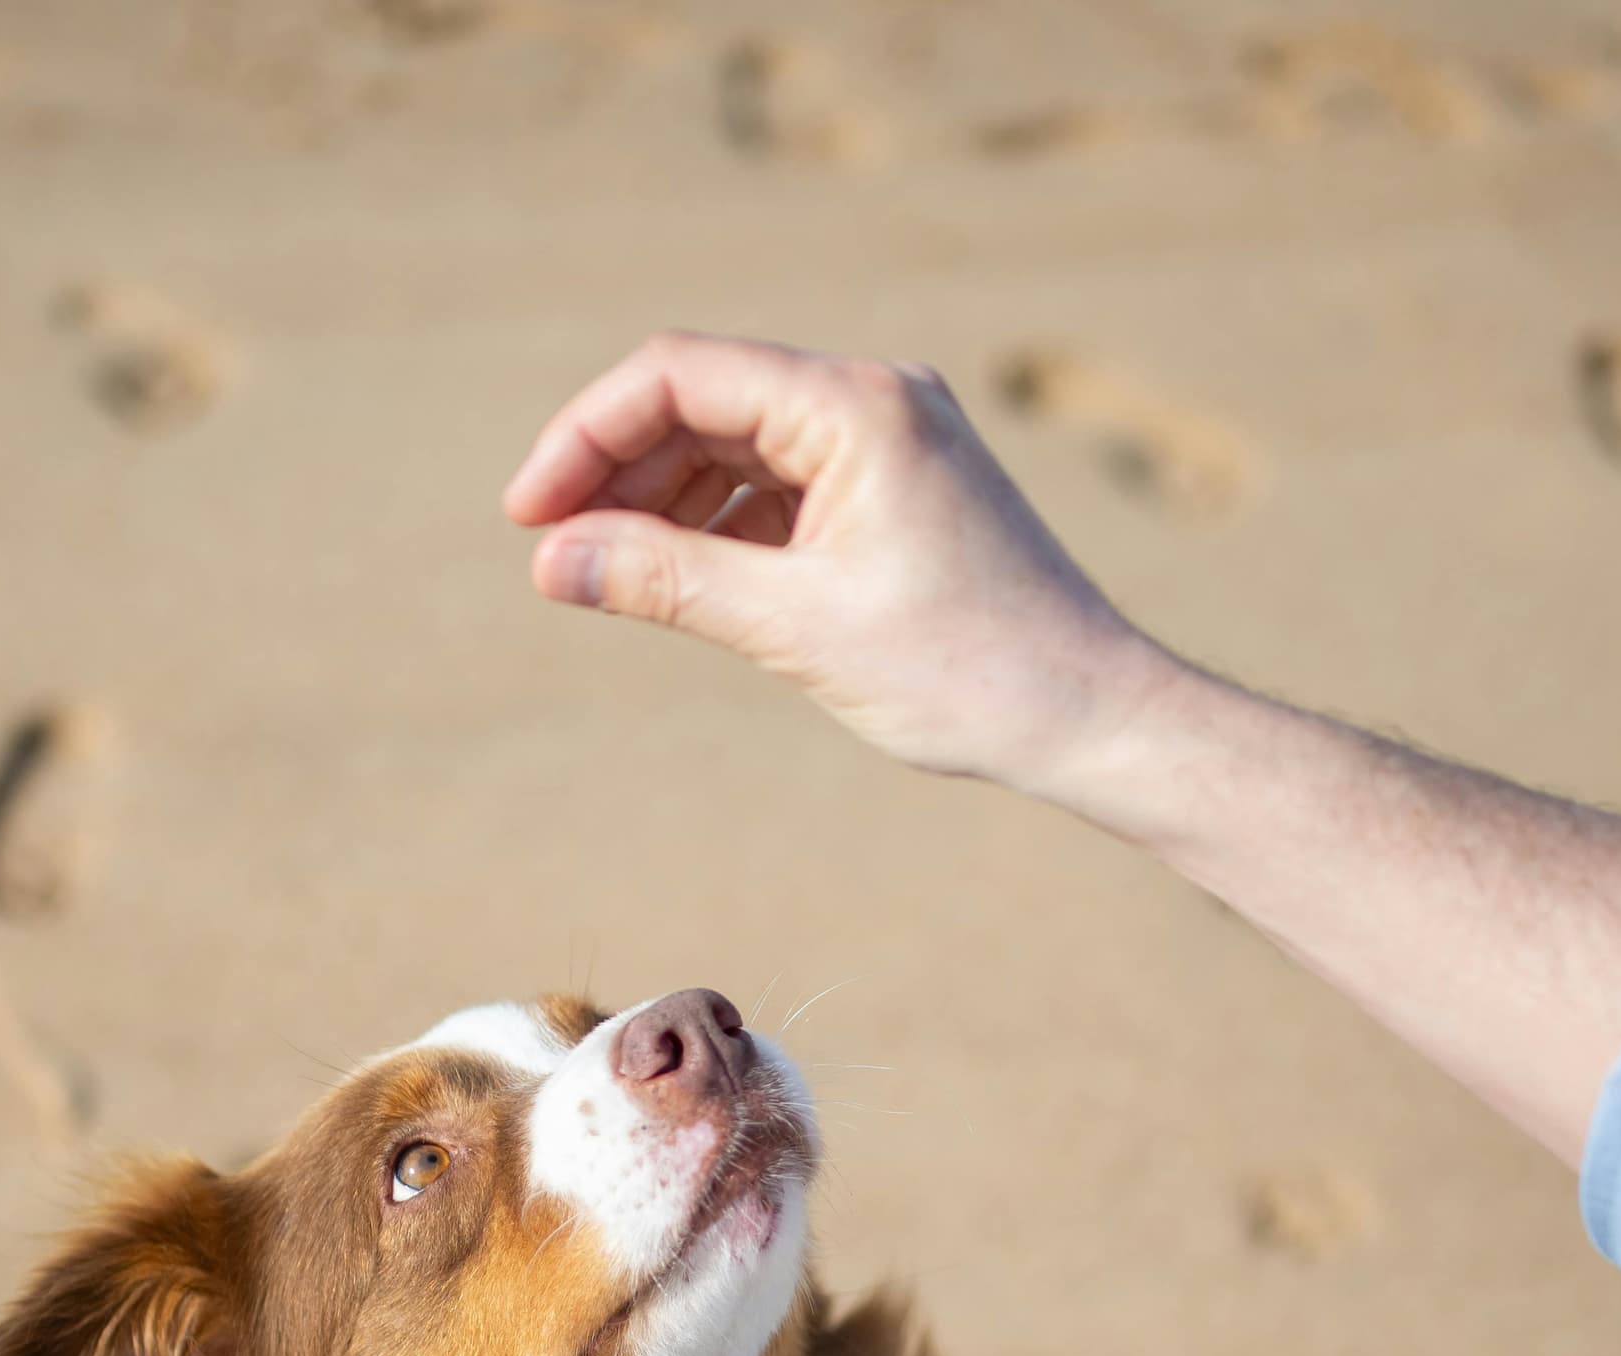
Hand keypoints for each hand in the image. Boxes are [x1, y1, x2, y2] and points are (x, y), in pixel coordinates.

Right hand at [502, 332, 1173, 800]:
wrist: (1092, 716)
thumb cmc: (966, 673)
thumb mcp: (796, 627)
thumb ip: (666, 581)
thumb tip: (550, 561)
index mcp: (857, 404)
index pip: (681, 373)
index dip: (587, 434)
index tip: (529, 515)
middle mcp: (875, 399)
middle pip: (703, 401)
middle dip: (616, 470)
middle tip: (549, 554)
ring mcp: (890, 440)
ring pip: (737, 444)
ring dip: (661, 501)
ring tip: (599, 574)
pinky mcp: (895, 489)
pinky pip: (781, 484)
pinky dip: (719, 525)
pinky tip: (677, 580)